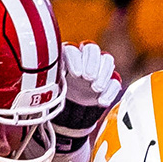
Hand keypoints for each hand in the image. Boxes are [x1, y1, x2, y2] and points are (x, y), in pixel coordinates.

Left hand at [55, 43, 119, 158]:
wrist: (70, 112)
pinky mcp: (109, 81)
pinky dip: (111, 91)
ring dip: (103, 74)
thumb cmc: (59, 95)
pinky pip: (115, 80)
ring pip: (107, 59)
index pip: (74, 49)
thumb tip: (46, 74)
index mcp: (67, 56)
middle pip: (92, 48)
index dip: (76, 59)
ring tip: (96, 89)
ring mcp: (98, 68)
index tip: (76, 74)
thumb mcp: (52, 85)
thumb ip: (52, 77)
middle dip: (92, 63)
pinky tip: (102, 101)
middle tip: (88, 78)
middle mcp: (84, 58)